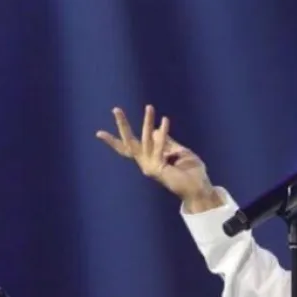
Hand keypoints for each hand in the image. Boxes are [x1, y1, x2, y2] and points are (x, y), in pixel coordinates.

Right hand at [96, 106, 217, 208]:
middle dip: (122, 126)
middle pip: (128, 144)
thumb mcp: (177, 152)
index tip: (98, 133)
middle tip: (115, 109)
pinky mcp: (158, 168)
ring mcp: (150, 167)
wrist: (199, 188)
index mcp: (148, 161)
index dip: (113, 141)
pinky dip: (163, 133)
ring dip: (147, 122)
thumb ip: (165, 142)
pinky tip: (165, 121)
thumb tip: (153, 130)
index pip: (128, 149)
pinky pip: (160, 146)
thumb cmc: (190, 172)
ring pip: (145, 140)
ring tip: (149, 107)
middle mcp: (146, 164)